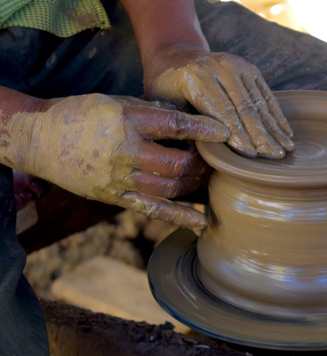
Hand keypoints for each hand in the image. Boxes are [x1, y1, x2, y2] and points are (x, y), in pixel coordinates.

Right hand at [11, 94, 228, 228]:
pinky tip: (201, 221)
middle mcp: (125, 152)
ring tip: (203, 176)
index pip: (174, 125)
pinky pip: (154, 211)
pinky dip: (181, 217)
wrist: (40, 139)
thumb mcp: (116, 102)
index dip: (203, 129)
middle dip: (200, 162)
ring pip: (170, 188)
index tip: (224, 132)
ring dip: (193, 184)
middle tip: (210, 158)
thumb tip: (190, 120)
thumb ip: (152, 112)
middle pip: (177, 163)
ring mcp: (120, 179)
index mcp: (126, 122)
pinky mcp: (116, 197)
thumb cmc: (82, 115)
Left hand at [144, 47, 293, 158]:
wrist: (175, 57)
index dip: (239, 135)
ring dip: (275, 128)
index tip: (253, 156)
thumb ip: (184, 129)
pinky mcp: (249, 68)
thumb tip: (201, 160)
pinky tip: (286, 132)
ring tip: (287, 149)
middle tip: (276, 156)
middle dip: (263, 135)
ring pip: (259, 103)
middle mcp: (220, 67)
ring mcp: (237, 65)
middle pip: (246, 108)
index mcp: (196, 77)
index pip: (223, 112)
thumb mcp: (165, 108)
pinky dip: (277, 114)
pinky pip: (266, 94)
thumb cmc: (167, 90)